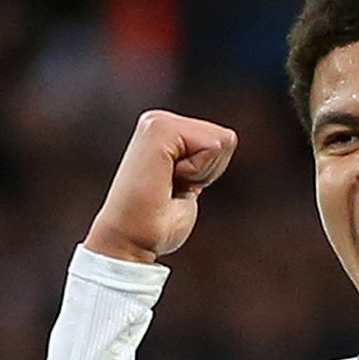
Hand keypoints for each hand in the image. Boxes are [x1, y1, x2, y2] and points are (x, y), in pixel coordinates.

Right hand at [84, 110, 238, 262]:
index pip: (224, 141)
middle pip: (227, 138)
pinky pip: (212, 146)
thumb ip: (202, 160)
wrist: (130, 240)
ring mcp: (157, 121)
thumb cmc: (158, 222)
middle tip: (173, 188)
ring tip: (168, 185)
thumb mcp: (188, 184)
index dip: (209, 174)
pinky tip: (168, 180)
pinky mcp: (160, 129)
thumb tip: (229, 138)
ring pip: (221, 141)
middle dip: (208, 172)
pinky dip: (198, 172)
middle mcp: (157, 119)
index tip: (177, 188)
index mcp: (164, 130)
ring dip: (202, 174)